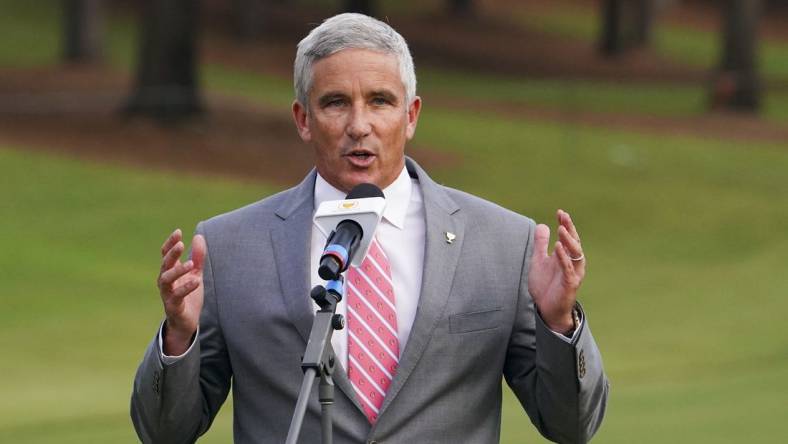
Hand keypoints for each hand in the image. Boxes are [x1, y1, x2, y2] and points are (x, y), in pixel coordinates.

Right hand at [157, 228, 205, 355]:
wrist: (186, 322)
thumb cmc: (189, 296)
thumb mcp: (195, 274)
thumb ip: (198, 257)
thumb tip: (199, 236)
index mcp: (170, 271)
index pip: (166, 254)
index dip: (170, 243)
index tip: (178, 232)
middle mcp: (166, 281)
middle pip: (165, 264)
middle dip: (171, 254)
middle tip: (180, 245)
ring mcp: (167, 293)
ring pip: (166, 279)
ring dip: (178, 271)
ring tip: (190, 264)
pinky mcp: (173, 306)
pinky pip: (177, 295)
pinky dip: (185, 288)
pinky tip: (195, 281)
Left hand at [528, 210, 585, 333]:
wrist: (547, 309)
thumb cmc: (546, 285)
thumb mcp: (540, 260)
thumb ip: (541, 244)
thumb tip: (542, 225)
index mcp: (566, 256)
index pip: (568, 237)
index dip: (565, 224)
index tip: (560, 212)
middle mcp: (573, 263)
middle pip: (574, 242)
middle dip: (569, 229)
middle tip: (563, 216)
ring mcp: (573, 273)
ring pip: (575, 254)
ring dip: (568, 241)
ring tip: (561, 229)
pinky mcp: (570, 284)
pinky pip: (568, 269)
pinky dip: (564, 258)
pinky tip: (558, 248)